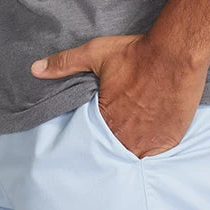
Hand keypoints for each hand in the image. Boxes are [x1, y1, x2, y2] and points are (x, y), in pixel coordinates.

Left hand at [30, 34, 208, 158]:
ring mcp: (149, 141)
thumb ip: (64, 64)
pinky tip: (148, 142)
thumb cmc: (135, 54)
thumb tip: (35, 69)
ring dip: (130, 150)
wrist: (175, 54)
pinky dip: (151, 150)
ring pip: (134, 156)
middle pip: (112, 151)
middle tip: (111, 141)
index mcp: (105, 120)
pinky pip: (156, 155)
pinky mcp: (170, 140)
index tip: (91, 136)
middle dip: (110, 147)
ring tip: (128, 145)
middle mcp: (126, 137)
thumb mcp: (95, 54)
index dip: (91, 137)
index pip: (91, 140)